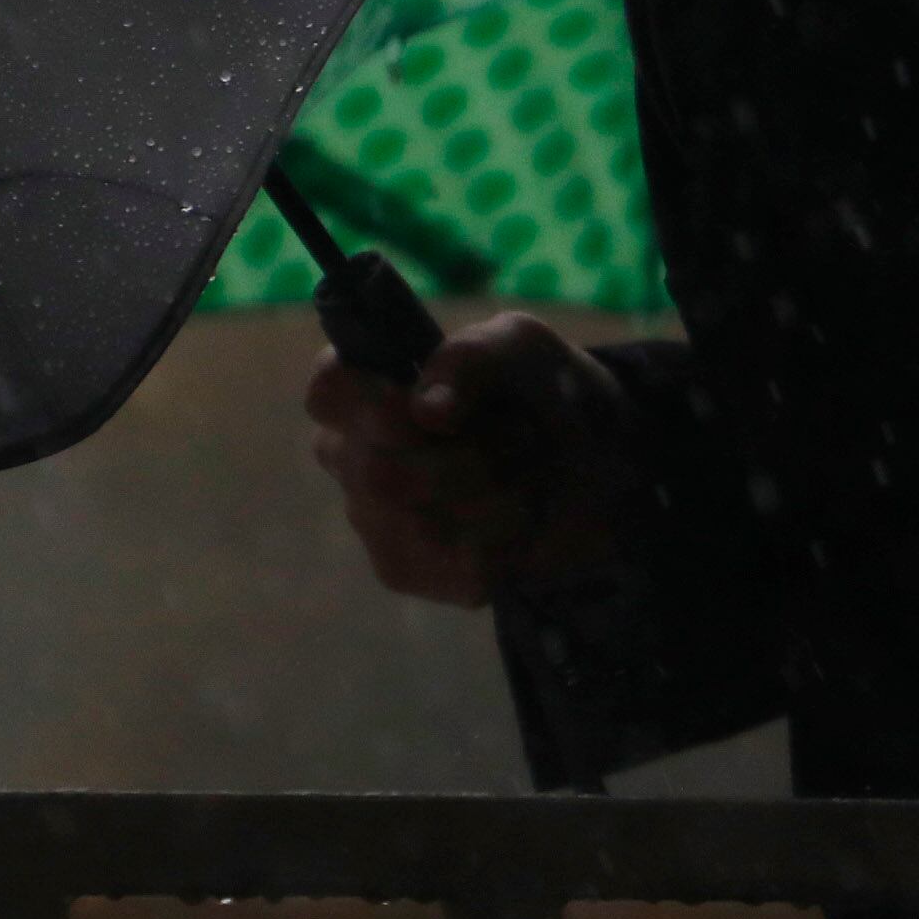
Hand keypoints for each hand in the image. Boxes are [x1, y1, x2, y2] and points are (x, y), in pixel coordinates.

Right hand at [305, 311, 639, 607]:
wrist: (590, 465)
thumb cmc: (536, 392)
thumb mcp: (520, 349)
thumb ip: (471, 357)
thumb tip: (427, 409)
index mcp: (363, 387)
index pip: (328, 392)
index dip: (375, 400)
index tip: (427, 400)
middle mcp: (350, 454)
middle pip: (381, 470)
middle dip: (469, 456)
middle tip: (516, 435)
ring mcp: (371, 518)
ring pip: (423, 522)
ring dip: (499, 494)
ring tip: (521, 474)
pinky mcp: (403, 569)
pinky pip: (460, 563)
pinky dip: (511, 535)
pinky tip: (518, 518)